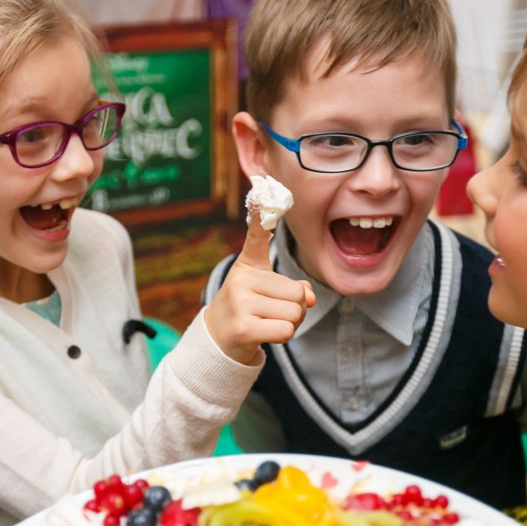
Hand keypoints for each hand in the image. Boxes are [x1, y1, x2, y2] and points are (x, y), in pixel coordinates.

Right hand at [204, 214, 314, 364]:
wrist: (218, 338)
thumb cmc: (251, 309)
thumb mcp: (270, 289)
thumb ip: (296, 288)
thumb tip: (308, 298)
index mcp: (249, 262)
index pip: (258, 232)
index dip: (263, 211)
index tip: (264, 187)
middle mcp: (242, 277)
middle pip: (298, 292)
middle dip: (295, 308)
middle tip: (272, 312)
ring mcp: (240, 302)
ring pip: (295, 312)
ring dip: (291, 323)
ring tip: (268, 322)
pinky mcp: (243, 327)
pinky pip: (286, 330)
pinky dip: (283, 336)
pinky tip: (264, 334)